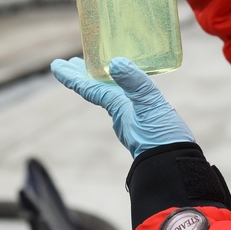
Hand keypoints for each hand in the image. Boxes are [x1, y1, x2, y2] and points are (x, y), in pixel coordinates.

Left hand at [51, 56, 193, 157]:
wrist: (175, 167)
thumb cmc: (162, 139)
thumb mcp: (149, 106)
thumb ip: (135, 84)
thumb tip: (115, 63)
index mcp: (117, 106)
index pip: (89, 88)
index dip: (72, 75)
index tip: (55, 65)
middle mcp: (120, 113)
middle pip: (96, 90)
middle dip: (84, 76)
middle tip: (72, 63)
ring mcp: (132, 121)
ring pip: (110, 96)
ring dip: (102, 82)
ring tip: (99, 72)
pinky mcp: (145, 125)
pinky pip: (126, 102)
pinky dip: (122, 92)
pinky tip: (130, 93)